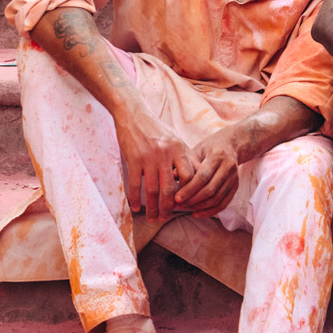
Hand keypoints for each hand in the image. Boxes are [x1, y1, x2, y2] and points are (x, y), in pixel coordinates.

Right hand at [115, 106, 197, 220]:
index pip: (190, 177)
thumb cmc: (157, 130)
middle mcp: (165, 155)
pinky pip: (135, 184)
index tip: (185, 205)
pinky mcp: (133, 159)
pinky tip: (136, 208)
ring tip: (153, 217)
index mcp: (179, 150)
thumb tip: (199, 175)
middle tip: (166, 218)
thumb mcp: (176, 140)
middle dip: (168, 207)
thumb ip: (187, 157)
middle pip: (170, 189)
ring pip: (152, 190)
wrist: (134, 114)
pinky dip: (136, 198)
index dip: (189, 194)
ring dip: (152, 207)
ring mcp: (148, 157)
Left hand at [172, 126, 243, 217]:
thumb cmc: (209, 147)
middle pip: (210, 190)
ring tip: (185, 208)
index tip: (177, 198)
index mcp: (217, 156)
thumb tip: (171, 179)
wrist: (231, 145)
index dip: (189, 190)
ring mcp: (234, 178)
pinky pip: (224, 204)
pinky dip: (210, 211)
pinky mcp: (235, 187)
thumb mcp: (197, 150)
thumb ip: (186, 164)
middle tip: (179, 205)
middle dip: (193, 200)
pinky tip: (197, 213)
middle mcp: (228, 168)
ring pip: (217, 199)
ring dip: (200, 207)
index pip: (203, 177)